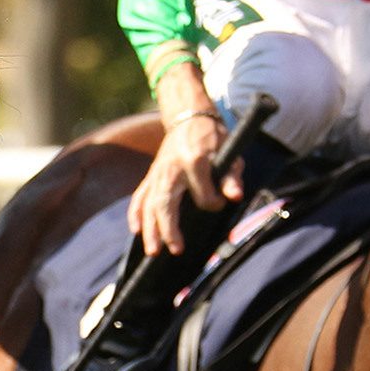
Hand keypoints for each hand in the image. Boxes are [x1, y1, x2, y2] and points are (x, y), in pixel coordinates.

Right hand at [127, 108, 243, 255]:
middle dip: (169, 227)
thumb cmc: (213, 139)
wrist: (189, 119)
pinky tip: (136, 230)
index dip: (212, 202)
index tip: (220, 204)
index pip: (203, 192)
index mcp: (194, 161)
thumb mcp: (230, 153)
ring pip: (149, 203)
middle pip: (166, 201)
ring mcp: (158, 173)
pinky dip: (135, 213)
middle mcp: (172, 168)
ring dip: (150, 228)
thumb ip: (232, 177)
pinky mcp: (151, 176)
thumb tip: (234, 198)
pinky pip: (139, 196)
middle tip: (175, 250)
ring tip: (153, 251)